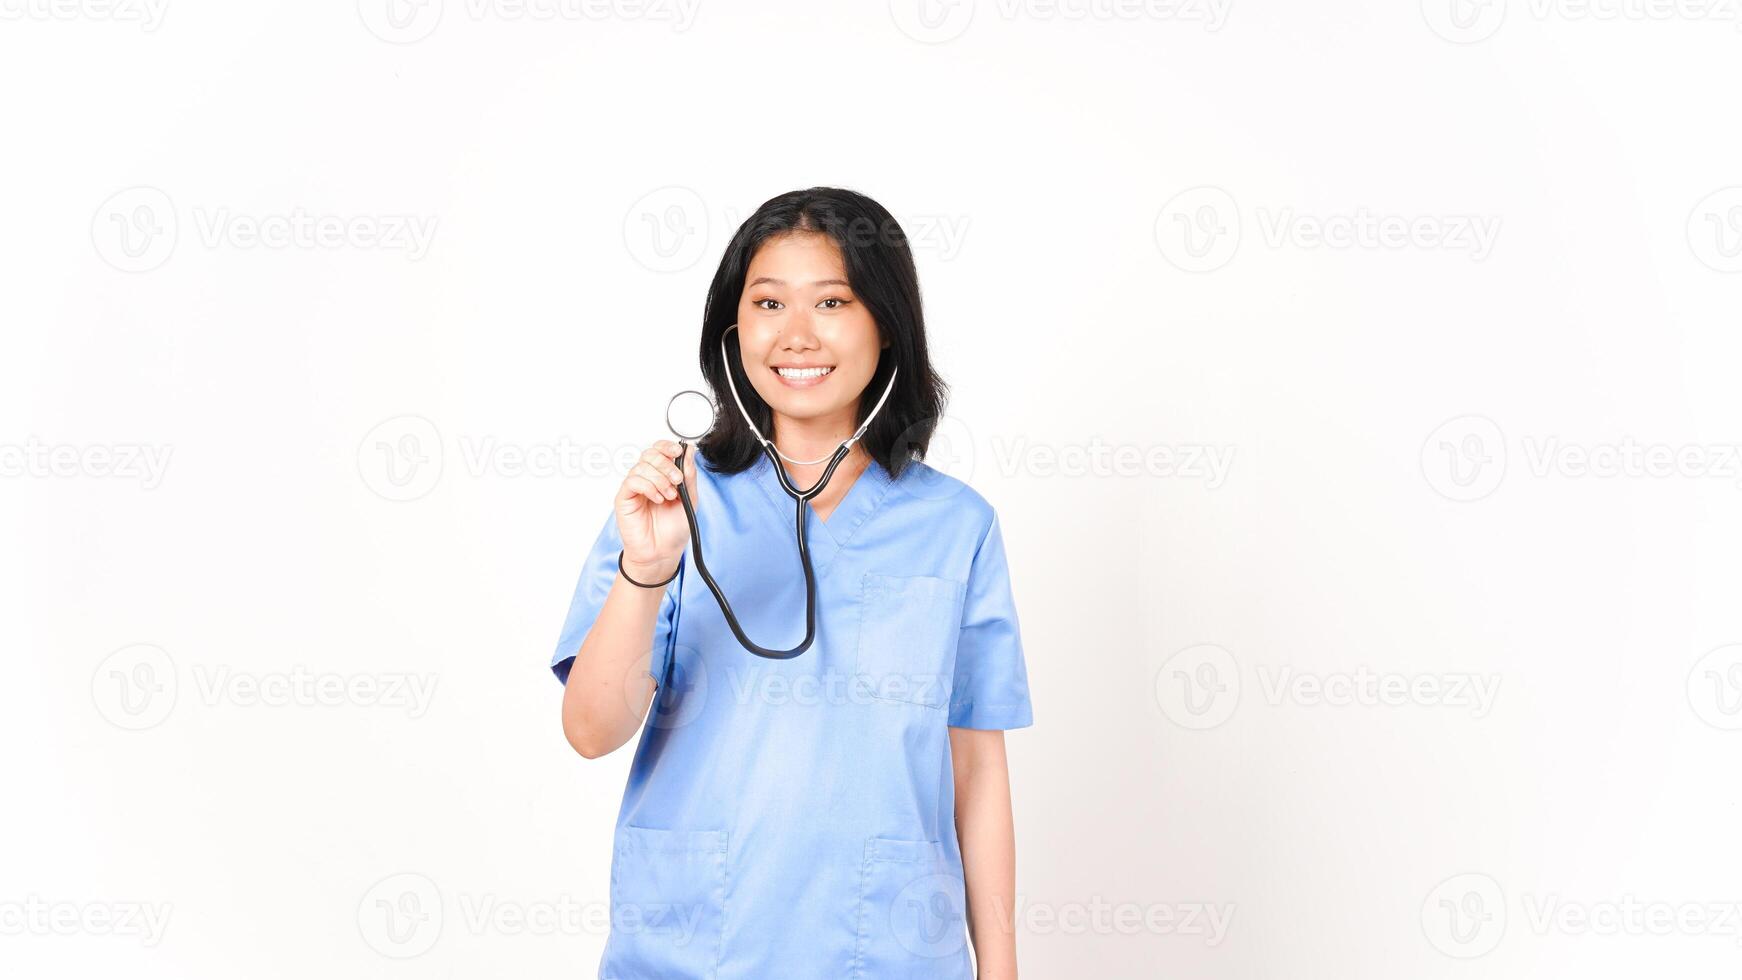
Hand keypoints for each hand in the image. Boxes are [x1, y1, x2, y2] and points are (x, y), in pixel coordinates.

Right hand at [615, 439, 696, 581]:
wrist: (663, 552)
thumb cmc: (674, 529)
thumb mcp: (690, 498)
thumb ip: (689, 475)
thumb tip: (689, 450)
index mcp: (662, 476)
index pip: (659, 450)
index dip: (667, 446)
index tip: (678, 451)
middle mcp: (647, 479)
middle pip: (649, 454)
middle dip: (666, 464)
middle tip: (677, 480)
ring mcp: (635, 488)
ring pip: (641, 466)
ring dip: (659, 479)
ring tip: (669, 496)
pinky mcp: (624, 498)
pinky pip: (632, 481)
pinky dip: (648, 487)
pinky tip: (658, 499)